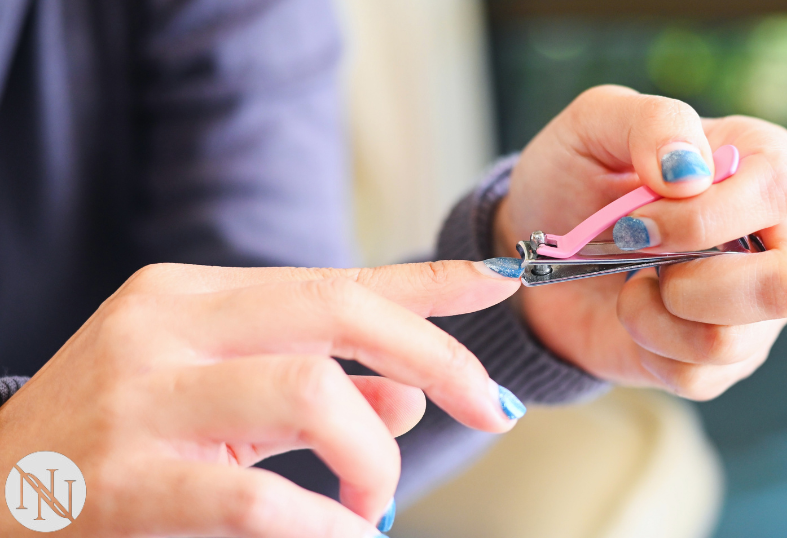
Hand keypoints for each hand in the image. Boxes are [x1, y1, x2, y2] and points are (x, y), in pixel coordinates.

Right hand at [0, 261, 520, 537]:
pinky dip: (327, 523)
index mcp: (191, 296)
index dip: (430, 283)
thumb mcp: (215, 400)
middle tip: (492, 408)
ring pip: (311, 394)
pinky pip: (261, 501)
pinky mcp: (125, 479)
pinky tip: (345, 534)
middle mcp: (166, 326)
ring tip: (374, 497)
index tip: (504, 282)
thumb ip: (314, 388)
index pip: (336, 280)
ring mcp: (141, 397)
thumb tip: (407, 395)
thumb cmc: (117, 445)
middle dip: (437, 357)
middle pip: (338, 314)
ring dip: (373, 455)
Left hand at [494, 85, 786, 399]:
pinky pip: (699, 376)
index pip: (776, 193)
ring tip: (629, 282)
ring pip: (735, 341)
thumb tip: (690, 172)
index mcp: (759, 163)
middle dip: (693, 284)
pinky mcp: (722, 358)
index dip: (701, 217)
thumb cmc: (576, 176)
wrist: (535, 247)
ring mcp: (754, 305)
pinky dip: (647, 347)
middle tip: (638, 258)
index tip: (635, 222)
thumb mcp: (595, 123)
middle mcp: (776, 238)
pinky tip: (633, 311)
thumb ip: (650, 123)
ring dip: (656, 316)